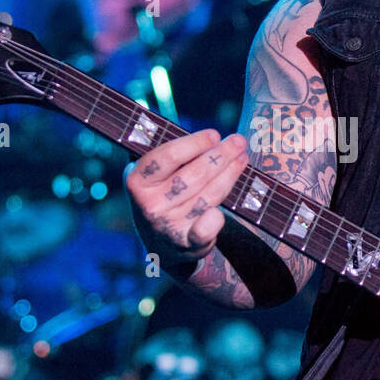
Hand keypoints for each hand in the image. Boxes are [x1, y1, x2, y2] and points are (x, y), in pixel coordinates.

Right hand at [124, 129, 248, 265]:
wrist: (160, 244)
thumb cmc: (162, 197)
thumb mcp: (153, 176)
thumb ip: (173, 157)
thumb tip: (211, 137)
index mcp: (137, 181)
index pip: (168, 156)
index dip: (195, 144)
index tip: (214, 135)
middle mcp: (150, 204)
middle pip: (193, 174)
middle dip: (221, 155)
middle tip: (239, 142)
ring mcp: (167, 225)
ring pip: (207, 195)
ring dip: (229, 175)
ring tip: (241, 159)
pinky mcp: (186, 244)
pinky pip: (205, 229)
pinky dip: (216, 219)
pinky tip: (225, 207)